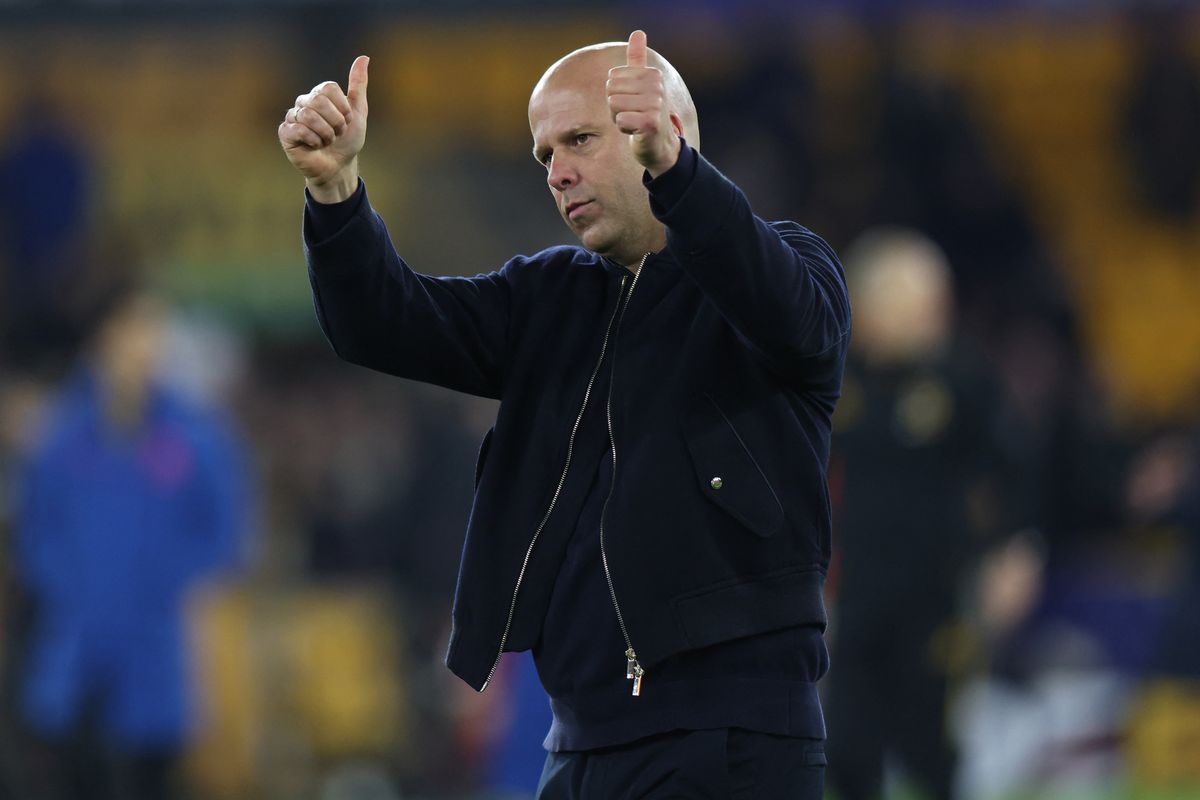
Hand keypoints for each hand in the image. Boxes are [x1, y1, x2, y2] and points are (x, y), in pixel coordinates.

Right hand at [279, 55, 369, 202]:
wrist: (340, 167)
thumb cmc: (348, 141)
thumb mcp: (358, 112)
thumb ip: (358, 85)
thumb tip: (363, 57)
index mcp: (319, 95)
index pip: (328, 88)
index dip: (342, 108)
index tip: (346, 122)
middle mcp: (304, 102)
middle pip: (318, 100)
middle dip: (335, 122)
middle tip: (337, 134)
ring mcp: (293, 117)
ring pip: (308, 115)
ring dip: (325, 133)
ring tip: (327, 141)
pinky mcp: (285, 133)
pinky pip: (297, 129)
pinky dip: (313, 140)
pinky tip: (315, 146)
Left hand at [607, 30, 679, 177]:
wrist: (660, 145)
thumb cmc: (645, 113)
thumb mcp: (642, 84)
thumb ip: (638, 59)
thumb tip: (638, 32)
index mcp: (652, 74)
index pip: (612, 78)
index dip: (616, 94)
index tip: (632, 103)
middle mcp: (657, 87)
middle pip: (610, 90)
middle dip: (615, 107)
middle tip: (632, 114)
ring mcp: (655, 104)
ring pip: (613, 105)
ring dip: (619, 118)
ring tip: (634, 122)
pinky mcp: (650, 123)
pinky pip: (620, 120)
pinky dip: (624, 128)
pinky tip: (636, 131)